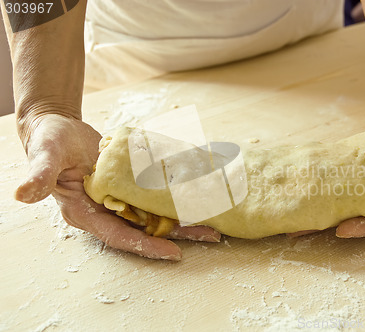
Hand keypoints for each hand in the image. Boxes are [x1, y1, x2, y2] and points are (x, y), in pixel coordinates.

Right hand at [15, 114, 219, 259]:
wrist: (60, 128)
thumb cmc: (50, 141)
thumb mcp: (46, 155)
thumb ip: (40, 175)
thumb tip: (22, 194)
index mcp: (85, 212)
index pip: (117, 235)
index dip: (144, 244)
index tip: (172, 252)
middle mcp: (106, 211)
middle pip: (144, 229)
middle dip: (177, 235)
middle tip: (212, 236)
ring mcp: (120, 199)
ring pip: (155, 214)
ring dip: (184, 220)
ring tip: (215, 224)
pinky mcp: (131, 186)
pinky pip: (156, 196)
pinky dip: (176, 198)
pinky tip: (199, 197)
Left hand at [289, 107, 364, 238]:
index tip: (344, 229)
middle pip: (360, 216)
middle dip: (332, 223)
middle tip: (303, 230)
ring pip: (347, 204)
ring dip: (321, 214)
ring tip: (292, 222)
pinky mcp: (361, 173)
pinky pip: (342, 185)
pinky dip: (323, 191)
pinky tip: (301, 193)